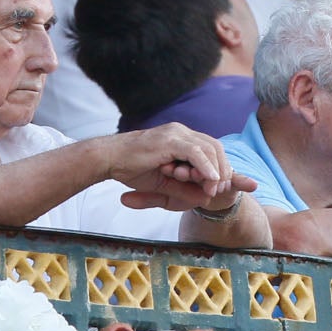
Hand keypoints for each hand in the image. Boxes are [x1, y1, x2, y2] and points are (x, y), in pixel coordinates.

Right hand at [105, 123, 257, 211]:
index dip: (219, 166)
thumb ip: (183, 188)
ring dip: (216, 170)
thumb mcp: (163, 183)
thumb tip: (205, 198)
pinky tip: (210, 180)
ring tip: (215, 188)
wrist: (108, 158)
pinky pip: (196, 153)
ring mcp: (175, 134)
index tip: (222, 186)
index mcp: (180, 137)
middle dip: (223, 168)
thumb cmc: (131, 169)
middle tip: (221, 190)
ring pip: (209, 148)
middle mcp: (180, 132)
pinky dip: (206, 166)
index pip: (209, 148)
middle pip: (214, 146)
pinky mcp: (169, 141)